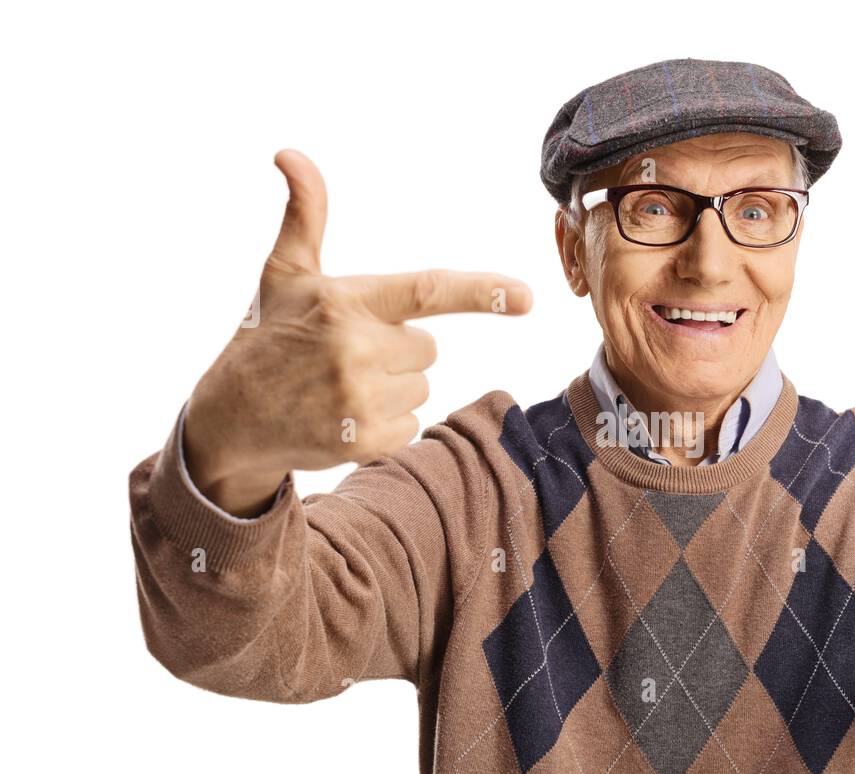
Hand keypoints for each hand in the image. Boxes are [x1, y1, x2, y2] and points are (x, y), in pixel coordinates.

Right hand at [183, 149, 533, 515]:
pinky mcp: (364, 441)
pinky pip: (411, 426)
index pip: (427, 290)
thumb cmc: (268, 337)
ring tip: (338, 388)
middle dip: (396, 351)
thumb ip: (305, 216)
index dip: (481, 292)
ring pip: (421, 388)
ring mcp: (360, 398)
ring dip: (392, 390)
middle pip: (427, 349)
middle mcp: (357, 349)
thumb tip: (289, 153)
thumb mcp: (283, 275)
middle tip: (344, 356)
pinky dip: (385, 426)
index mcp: (347, 302)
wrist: (228, 419)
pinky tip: (341, 417)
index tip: (527, 297)